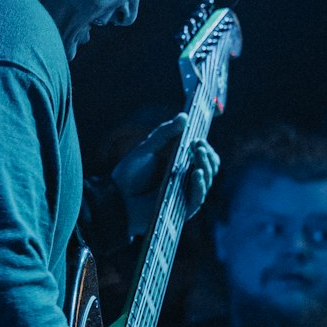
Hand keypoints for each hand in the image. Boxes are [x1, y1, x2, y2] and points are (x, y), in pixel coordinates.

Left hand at [109, 113, 219, 237]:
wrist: (116, 199)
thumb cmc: (128, 176)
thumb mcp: (146, 149)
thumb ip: (164, 133)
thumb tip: (184, 116)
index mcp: (180, 166)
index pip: (203, 155)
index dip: (205, 146)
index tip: (199, 136)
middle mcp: (186, 181)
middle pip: (210, 167)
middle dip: (208, 154)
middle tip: (199, 144)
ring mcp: (185, 195)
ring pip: (207, 181)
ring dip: (206, 165)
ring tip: (198, 153)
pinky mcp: (183, 210)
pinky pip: (198, 198)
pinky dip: (200, 185)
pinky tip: (197, 172)